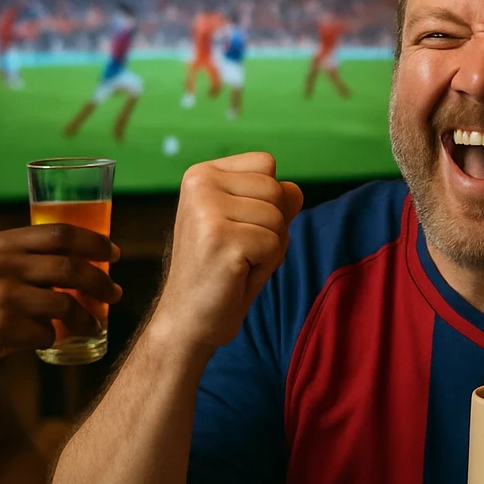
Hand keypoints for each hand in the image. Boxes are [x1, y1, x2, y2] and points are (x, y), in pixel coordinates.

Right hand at [0, 224, 121, 375]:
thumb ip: (26, 254)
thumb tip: (84, 256)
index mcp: (3, 243)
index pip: (61, 233)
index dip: (94, 242)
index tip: (114, 253)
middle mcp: (3, 265)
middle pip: (71, 268)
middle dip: (101, 282)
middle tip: (116, 293)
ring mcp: (3, 297)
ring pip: (65, 305)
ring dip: (86, 318)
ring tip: (92, 324)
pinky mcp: (3, 328)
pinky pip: (46, 333)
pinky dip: (52, 338)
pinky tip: (45, 338)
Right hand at [152, 153, 302, 351]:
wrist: (188, 320)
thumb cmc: (222, 271)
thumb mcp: (249, 225)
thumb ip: (273, 202)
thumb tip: (295, 190)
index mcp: (202, 174)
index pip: (267, 164)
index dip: (268, 200)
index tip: (239, 227)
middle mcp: (200, 183)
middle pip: (277, 190)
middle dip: (272, 227)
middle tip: (239, 251)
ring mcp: (208, 210)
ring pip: (278, 219)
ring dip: (269, 248)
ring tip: (237, 263)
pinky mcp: (221, 239)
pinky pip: (275, 244)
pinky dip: (266, 266)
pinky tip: (236, 275)